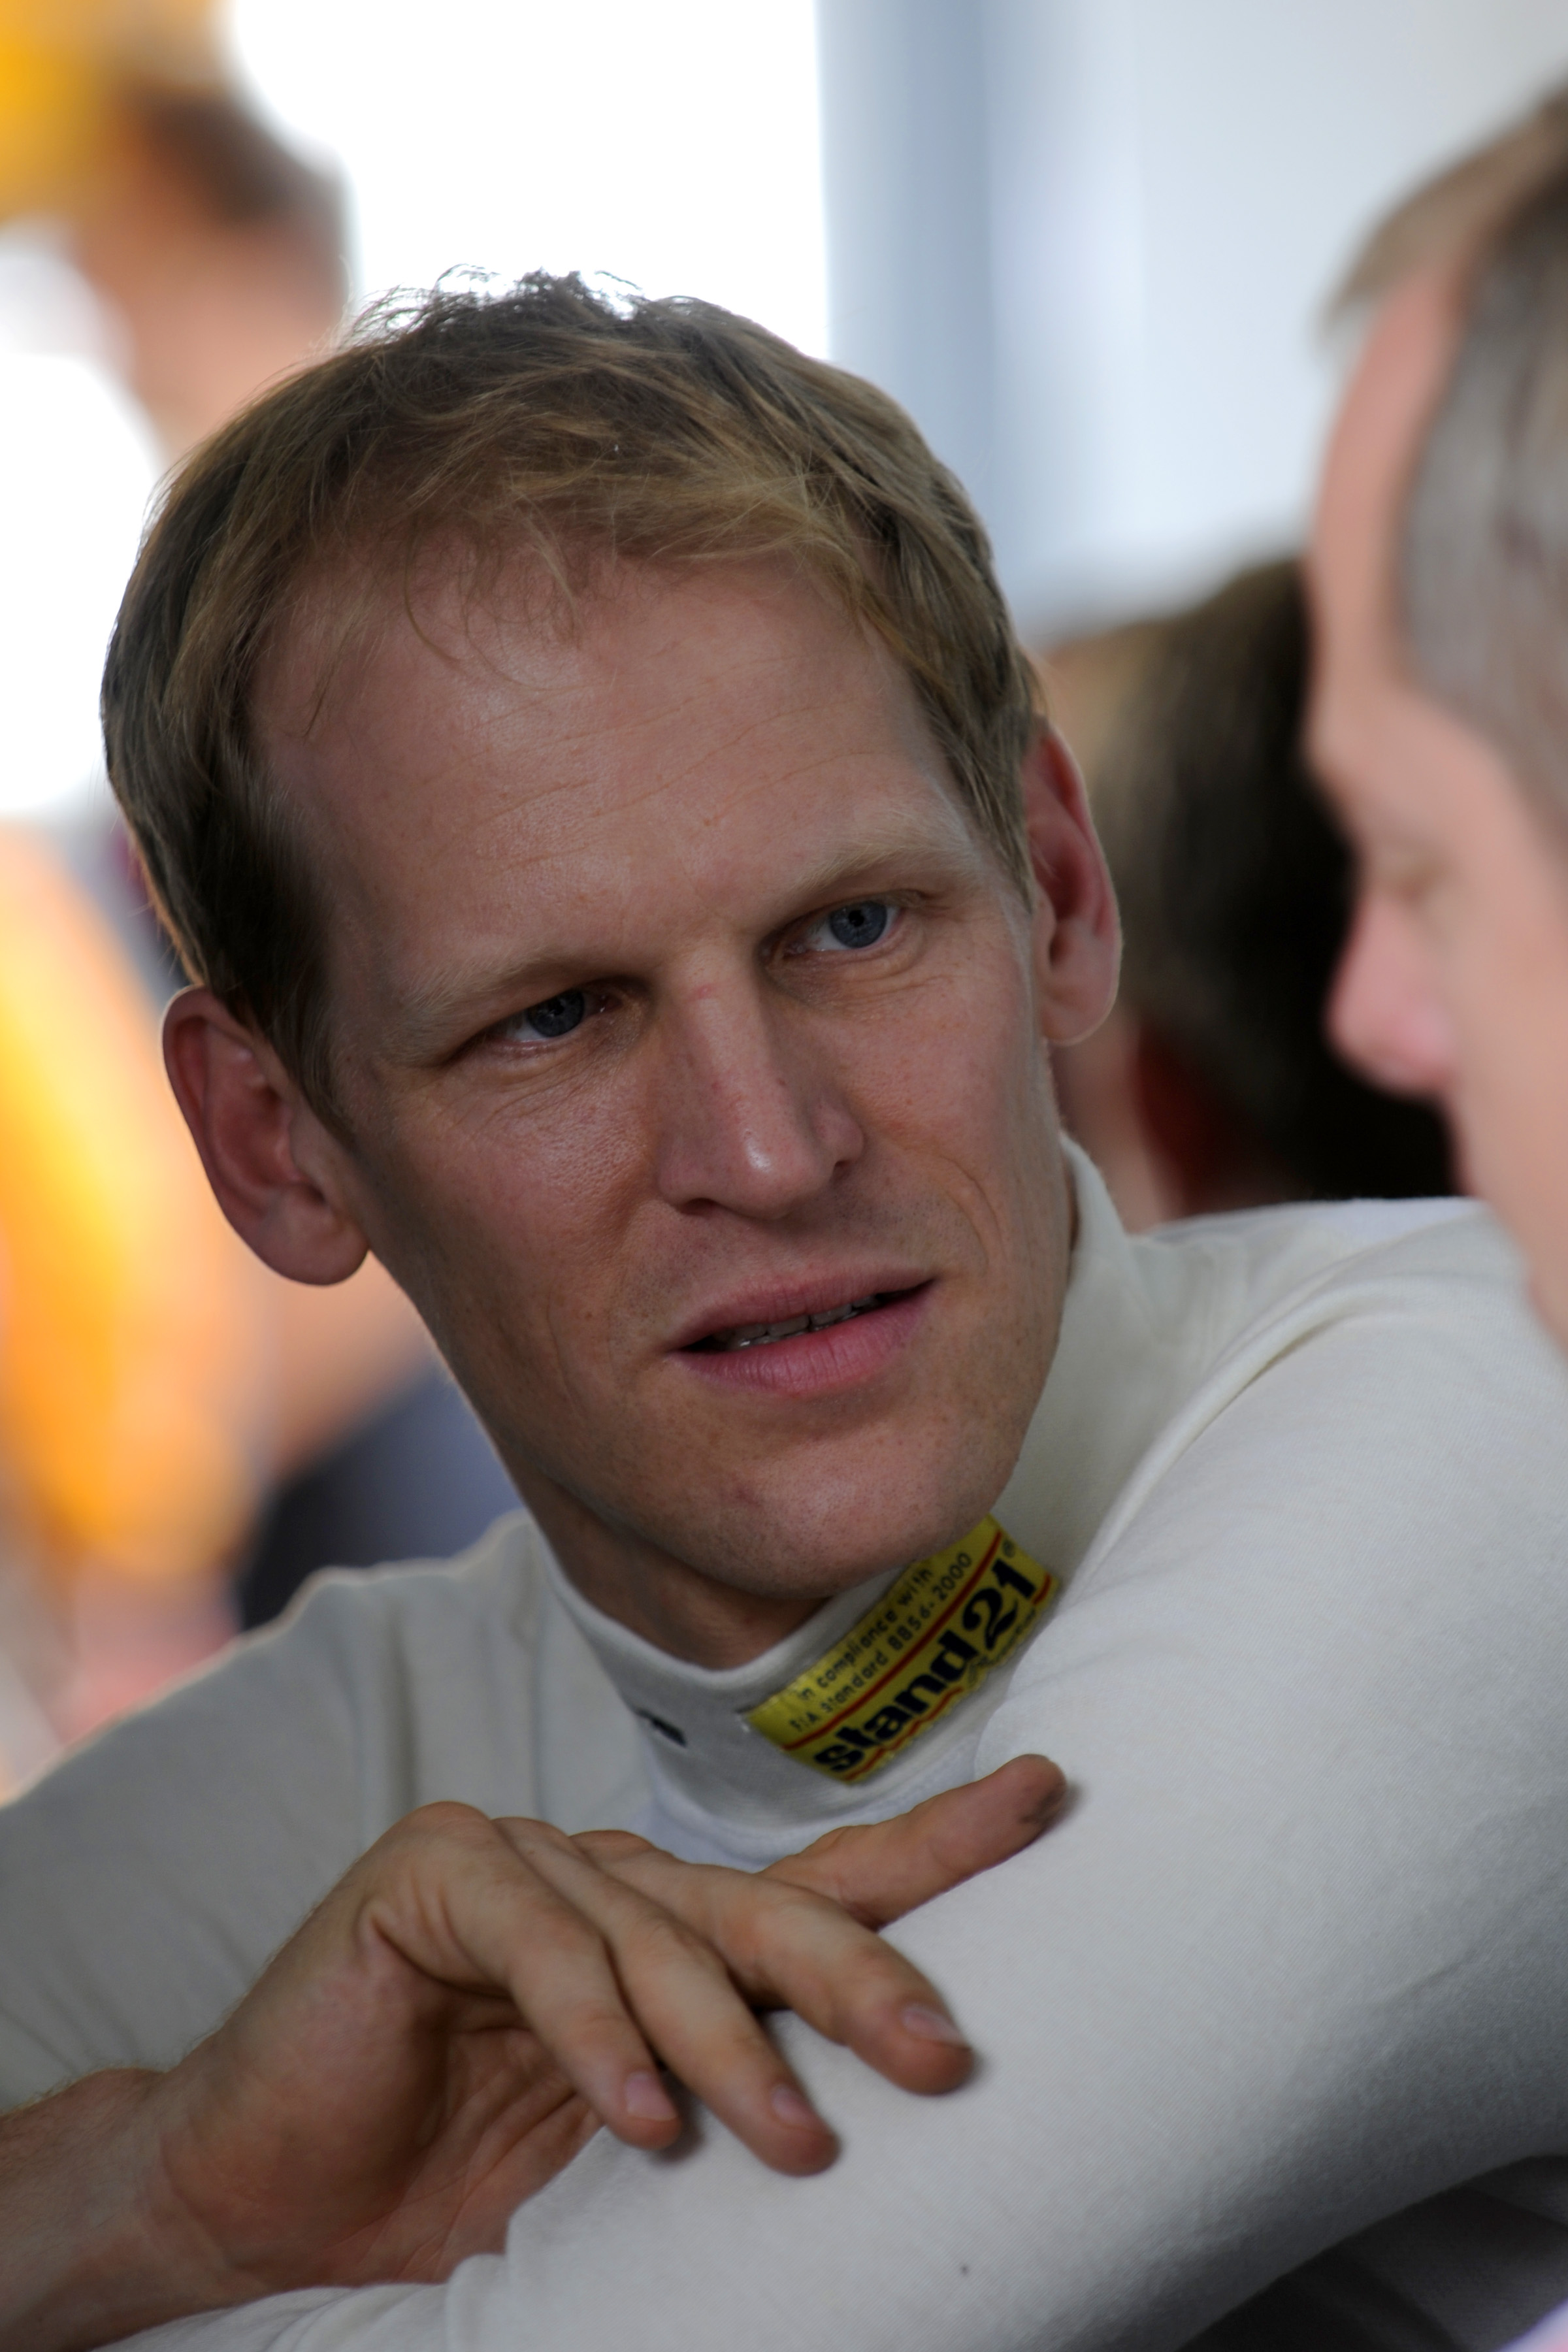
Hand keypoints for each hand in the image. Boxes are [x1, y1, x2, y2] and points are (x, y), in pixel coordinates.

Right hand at [112, 1757, 1063, 2307]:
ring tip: (791, 2145)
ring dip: (727, 2049)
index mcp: (668, 1933)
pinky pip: (539, 1944)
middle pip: (762, 1908)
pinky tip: (635, 2118)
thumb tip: (878, 2116)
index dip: (937, 1845)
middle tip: (942, 2053)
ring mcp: (522, 1857)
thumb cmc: (451, 2182)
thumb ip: (723, 2098)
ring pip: (658, 1935)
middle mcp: (612, 1878)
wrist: (264, 2199)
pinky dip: (594, 2034)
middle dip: (860, 1977)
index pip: (820, 1885)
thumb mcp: (629, 2145)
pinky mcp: (432, 1870)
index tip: (1050, 1796)